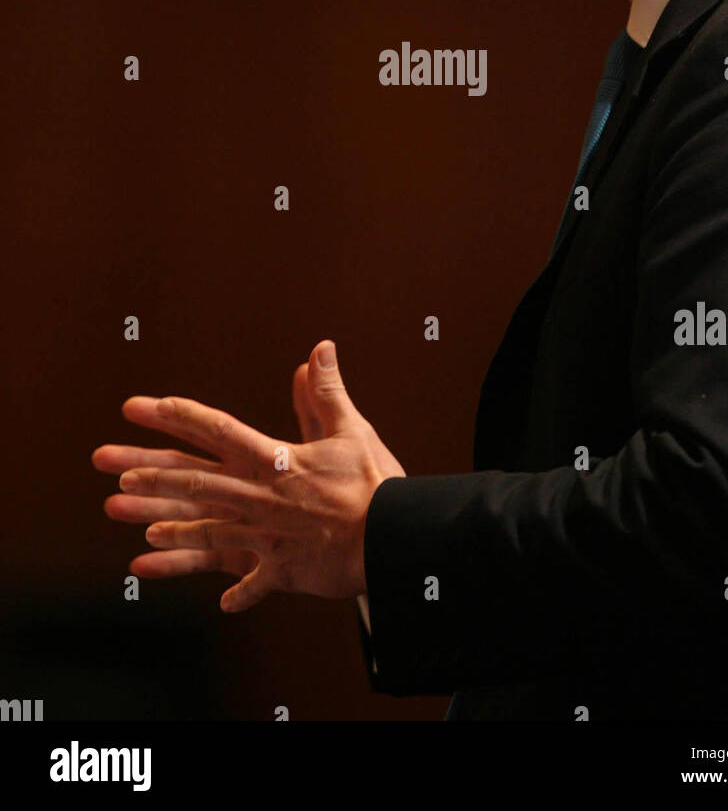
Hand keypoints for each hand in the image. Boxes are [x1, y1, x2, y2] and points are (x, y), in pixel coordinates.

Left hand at [92, 340, 405, 610]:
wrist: (394, 542)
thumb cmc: (376, 485)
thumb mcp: (352, 432)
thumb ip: (327, 394)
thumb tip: (318, 351)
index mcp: (275, 461)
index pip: (217, 431)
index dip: (177, 416)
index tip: (141, 406)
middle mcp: (260, 498)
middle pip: (195, 481)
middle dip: (148, 472)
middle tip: (110, 465)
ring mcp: (265, 537)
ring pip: (207, 530)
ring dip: (169, 525)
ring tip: (134, 522)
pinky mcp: (282, 570)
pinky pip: (254, 583)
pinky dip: (240, 591)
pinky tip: (222, 601)